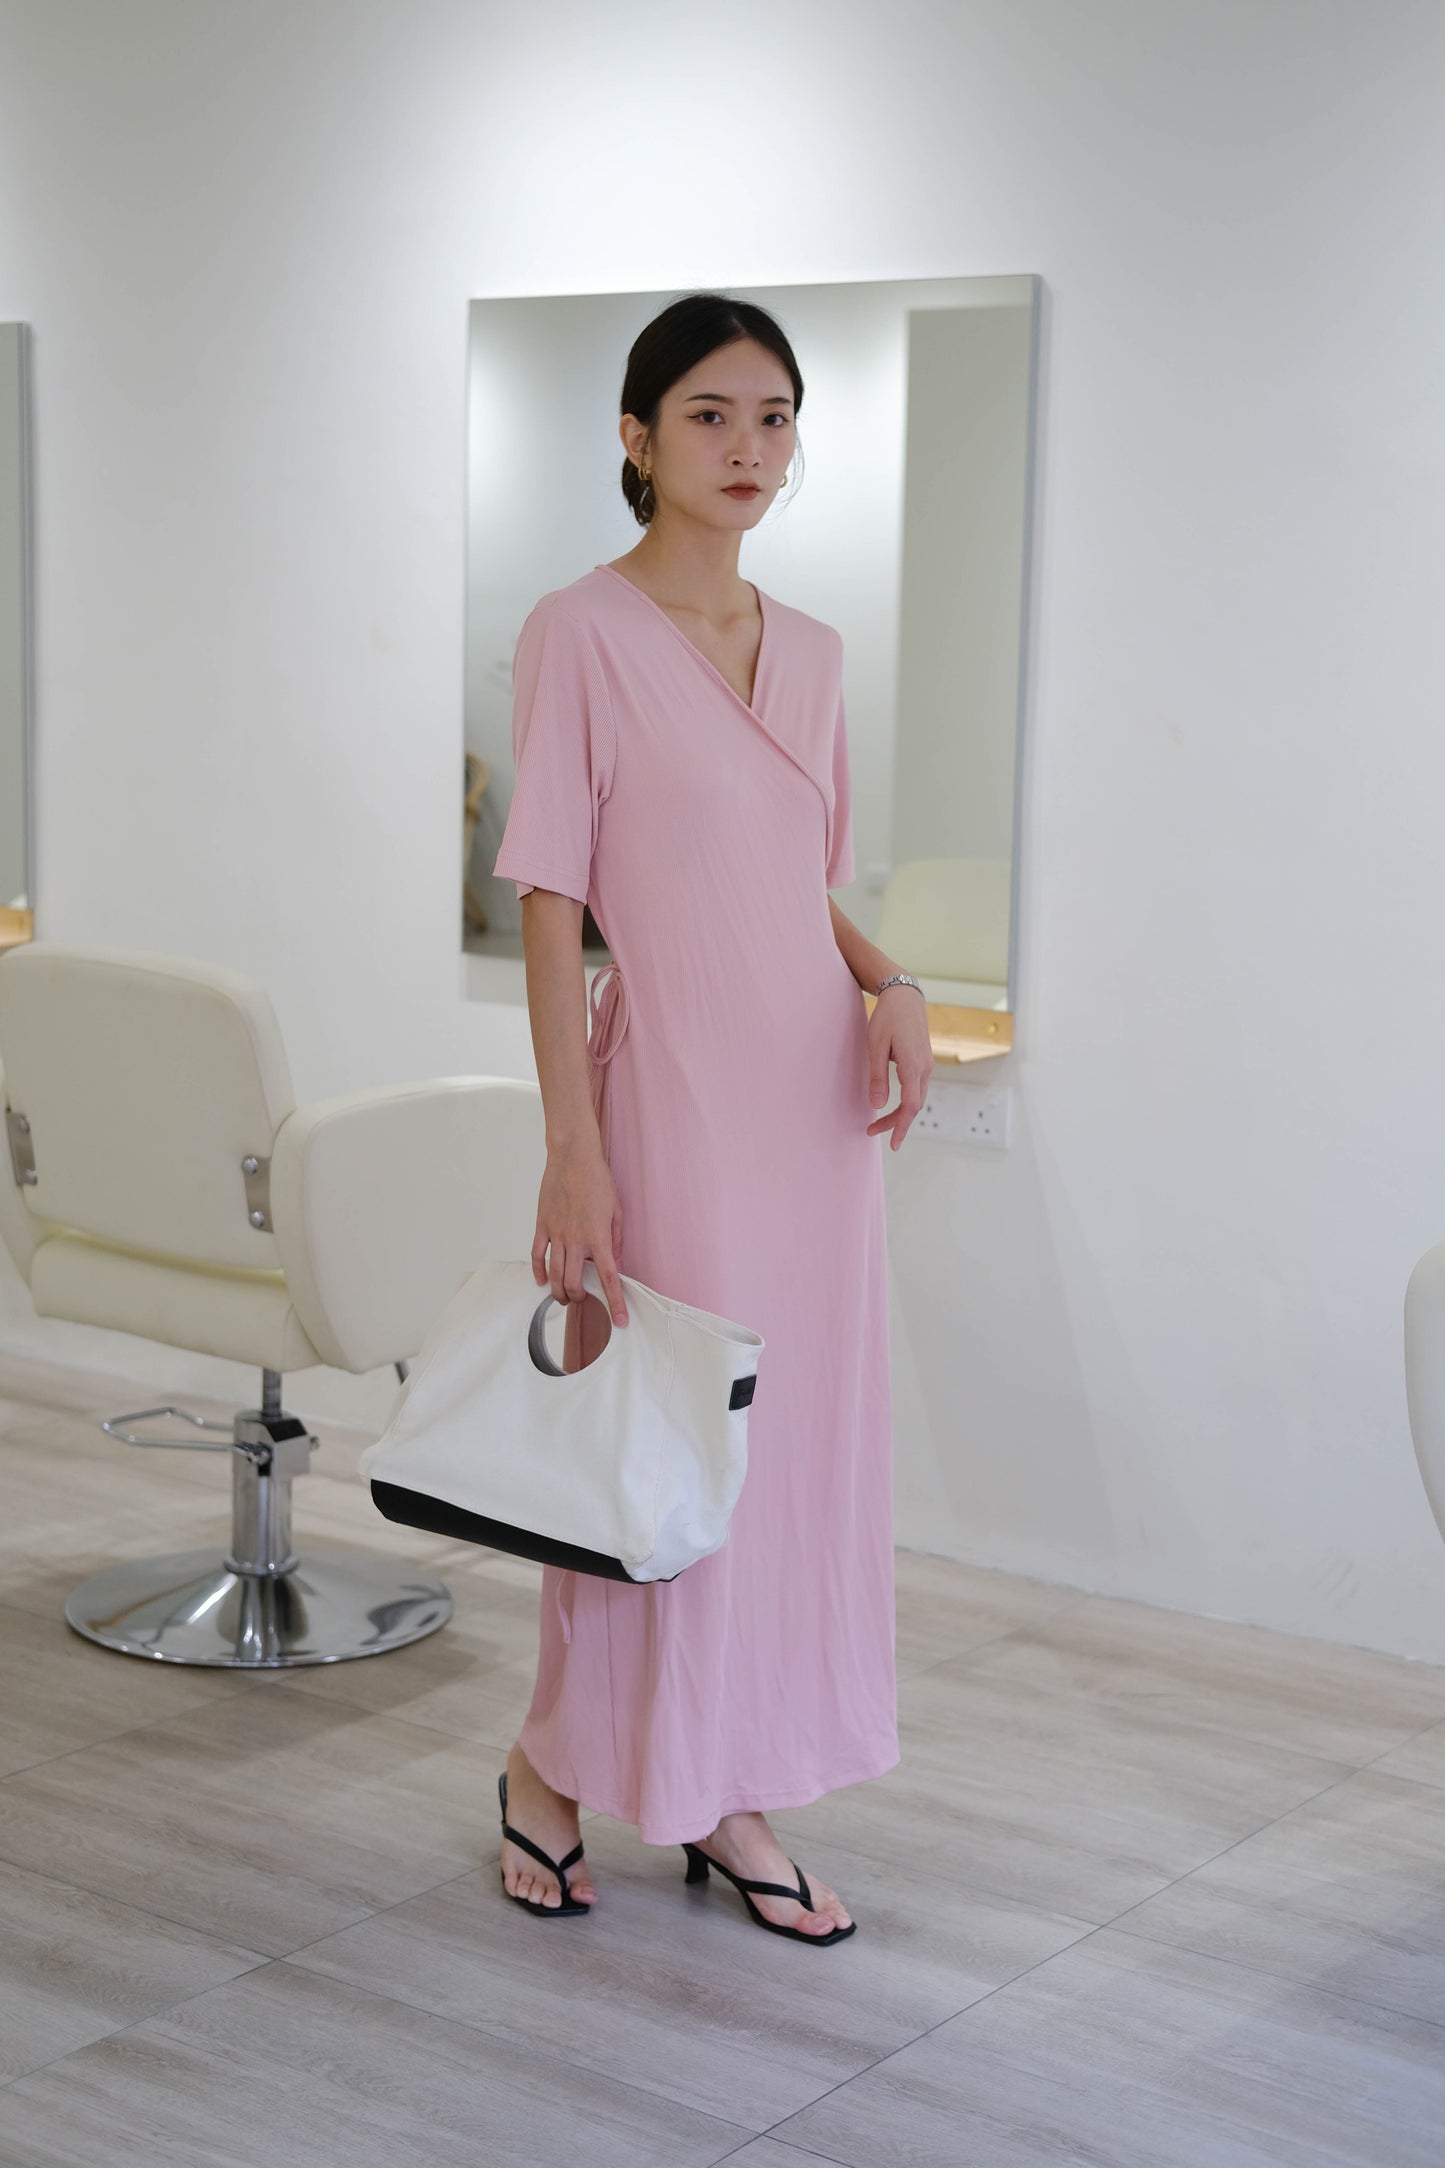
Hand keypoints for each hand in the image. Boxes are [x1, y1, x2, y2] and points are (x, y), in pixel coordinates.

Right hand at [532, 1139, 628, 1326]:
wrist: (572, 1156)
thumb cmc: (597, 1179)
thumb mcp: (617, 1209)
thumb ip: (616, 1238)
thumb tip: (614, 1260)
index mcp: (598, 1236)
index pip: (608, 1278)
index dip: (615, 1303)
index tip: (620, 1320)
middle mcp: (576, 1239)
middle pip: (575, 1282)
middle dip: (579, 1299)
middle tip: (583, 1301)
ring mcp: (556, 1233)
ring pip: (555, 1274)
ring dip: (559, 1292)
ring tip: (564, 1298)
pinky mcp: (542, 1224)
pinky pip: (537, 1254)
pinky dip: (539, 1271)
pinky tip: (542, 1281)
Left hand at [865, 986, 933, 1150]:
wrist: (905, 996)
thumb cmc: (887, 1018)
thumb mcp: (875, 1046)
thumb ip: (877, 1077)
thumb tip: (876, 1106)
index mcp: (913, 1066)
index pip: (910, 1105)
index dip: (900, 1126)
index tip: (892, 1144)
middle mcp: (925, 1068)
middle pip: (914, 1106)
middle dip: (896, 1122)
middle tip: (872, 1131)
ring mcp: (927, 1065)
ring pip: (917, 1098)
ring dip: (900, 1113)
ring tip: (879, 1123)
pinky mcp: (924, 1061)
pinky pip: (918, 1089)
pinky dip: (906, 1102)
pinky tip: (893, 1105)